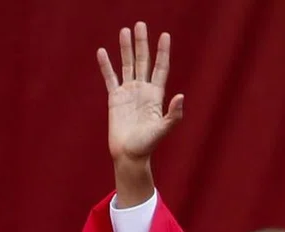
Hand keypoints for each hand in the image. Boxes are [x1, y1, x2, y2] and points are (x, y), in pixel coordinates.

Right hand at [98, 22, 183, 164]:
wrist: (129, 155)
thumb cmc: (147, 145)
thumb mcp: (162, 130)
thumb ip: (173, 116)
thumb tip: (181, 97)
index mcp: (156, 95)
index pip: (161, 68)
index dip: (163, 52)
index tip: (165, 35)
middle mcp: (143, 90)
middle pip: (143, 61)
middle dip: (142, 43)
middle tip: (141, 24)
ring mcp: (129, 93)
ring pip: (127, 65)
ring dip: (125, 48)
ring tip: (125, 30)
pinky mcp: (115, 99)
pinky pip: (110, 78)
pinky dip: (106, 65)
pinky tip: (102, 51)